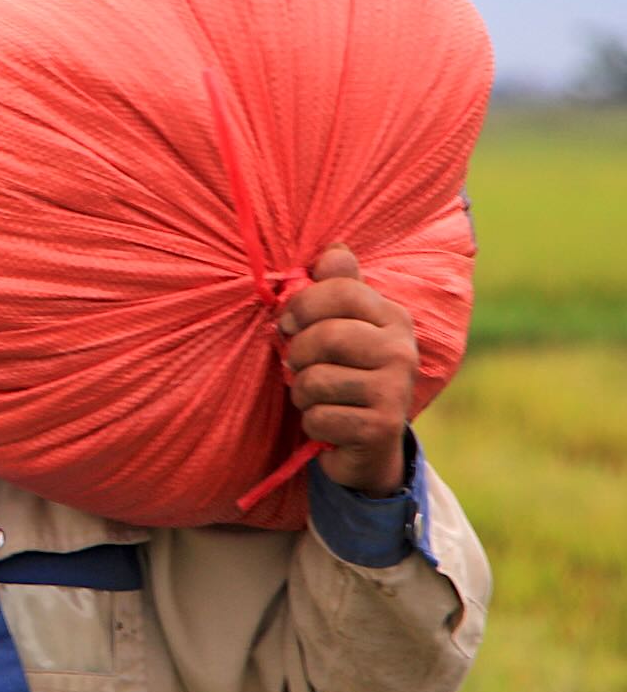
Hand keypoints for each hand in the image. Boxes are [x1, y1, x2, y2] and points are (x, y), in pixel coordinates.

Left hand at [278, 244, 416, 497]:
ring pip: (315, 380)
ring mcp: (395, 390)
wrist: (370, 442)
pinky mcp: (382, 428)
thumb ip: (338, 287)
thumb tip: (334, 249)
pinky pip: (318, 417)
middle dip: (297, 355)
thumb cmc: (347, 373)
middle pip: (325, 336)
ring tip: (318, 397)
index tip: (289, 321)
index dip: (303, 303)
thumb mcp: (343, 326)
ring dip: (302, 394)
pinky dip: (312, 422)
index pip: (341, 289)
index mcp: (392, 318)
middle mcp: (401, 350)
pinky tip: (330, 423)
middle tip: (298, 367)